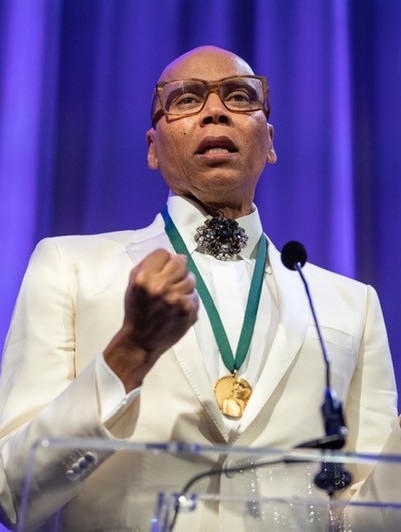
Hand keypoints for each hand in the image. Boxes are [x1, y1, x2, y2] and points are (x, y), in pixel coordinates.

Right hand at [104, 249, 198, 390]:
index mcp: (143, 279)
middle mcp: (160, 287)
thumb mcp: (134, 284)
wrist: (141, 341)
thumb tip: (175, 255)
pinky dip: (188, 299)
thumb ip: (150, 265)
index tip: (160, 271)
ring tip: (173, 297)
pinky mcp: (189, 311)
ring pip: (191, 277)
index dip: (162, 261)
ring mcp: (177, 299)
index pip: (163, 253)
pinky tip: (178, 307)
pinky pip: (195, 294)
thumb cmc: (137, 310)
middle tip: (170, 282)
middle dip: (176, 270)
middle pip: (180, 261)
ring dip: (184, 285)